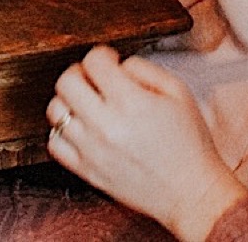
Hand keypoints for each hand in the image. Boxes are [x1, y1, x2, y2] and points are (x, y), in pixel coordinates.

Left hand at [46, 46, 247, 241]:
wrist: (191, 193)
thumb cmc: (190, 143)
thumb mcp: (179, 92)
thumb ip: (144, 69)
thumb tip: (117, 64)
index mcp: (131, 103)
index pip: (93, 62)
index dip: (102, 55)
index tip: (110, 61)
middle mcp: (106, 126)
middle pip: (66, 82)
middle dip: (80, 72)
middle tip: (95, 79)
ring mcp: (92, 151)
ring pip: (55, 111)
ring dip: (69, 100)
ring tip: (87, 103)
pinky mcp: (87, 172)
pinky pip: (55, 144)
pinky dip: (63, 131)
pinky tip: (81, 128)